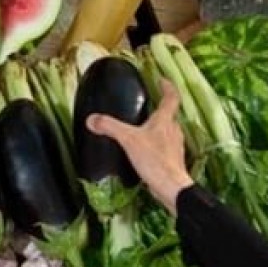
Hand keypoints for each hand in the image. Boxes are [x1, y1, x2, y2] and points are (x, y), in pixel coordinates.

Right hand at [88, 81, 194, 209]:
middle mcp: (174, 130)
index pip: (171, 98)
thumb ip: (110, 127)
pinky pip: (165, 147)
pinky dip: (157, 144)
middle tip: (150, 105)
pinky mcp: (173, 160)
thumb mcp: (128, 140)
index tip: (162, 80)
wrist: (171, 186)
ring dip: (159, 127)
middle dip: (161, 108)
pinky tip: (146, 151)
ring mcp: (175, 146)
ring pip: (168, 131)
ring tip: (145, 128)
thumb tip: (91, 119)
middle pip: (170, 115)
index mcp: (165, 120)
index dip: (167, 87)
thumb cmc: (154, 160)